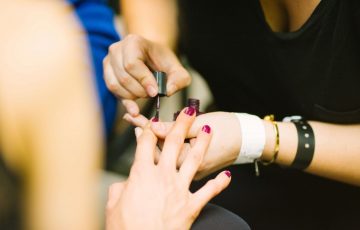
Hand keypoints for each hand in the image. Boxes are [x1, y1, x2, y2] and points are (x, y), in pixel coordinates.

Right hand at [103, 34, 190, 115]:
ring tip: (145, 95)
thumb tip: (168, 91)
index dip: (143, 80)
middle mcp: (117, 49)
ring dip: (132, 96)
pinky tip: (134, 107)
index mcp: (134, 42)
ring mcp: (109, 61)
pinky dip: (124, 100)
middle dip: (139, 91)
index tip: (154, 92)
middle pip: (124, 77)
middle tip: (152, 94)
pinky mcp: (106, 73)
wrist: (151, 58)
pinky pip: (112, 90)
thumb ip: (179, 79)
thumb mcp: (177, 70)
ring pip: (115, 85)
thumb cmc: (163, 63)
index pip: (132, 64)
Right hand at [106, 108, 230, 229]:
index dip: (150, 129)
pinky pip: (209, 191)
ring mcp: (179, 189)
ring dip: (202, 143)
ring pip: (194, 159)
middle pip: (173, 143)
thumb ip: (118, 189)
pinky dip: (220, 183)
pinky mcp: (191, 205)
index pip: (146, 144)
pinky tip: (228, 175)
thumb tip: (123, 185)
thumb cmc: (126, 228)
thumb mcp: (112, 205)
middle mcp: (163, 176)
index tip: (153, 120)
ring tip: (209, 129)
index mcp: (141, 174)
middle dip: (182, 124)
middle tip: (189, 111)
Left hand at [123, 111, 240, 179]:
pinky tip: (160, 136)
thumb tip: (154, 127)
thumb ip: (177, 128)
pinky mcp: (194, 168)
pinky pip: (175, 157)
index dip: (144, 127)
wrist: (248, 140)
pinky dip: (167, 145)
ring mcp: (190, 171)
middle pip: (158, 150)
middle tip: (132, 118)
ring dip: (154, 139)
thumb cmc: (229, 131)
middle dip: (144, 133)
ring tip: (141, 126)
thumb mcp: (202, 125)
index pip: (159, 143)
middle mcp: (186, 170)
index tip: (133, 116)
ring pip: (166, 155)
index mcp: (187, 160)